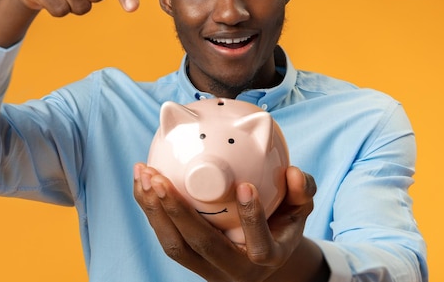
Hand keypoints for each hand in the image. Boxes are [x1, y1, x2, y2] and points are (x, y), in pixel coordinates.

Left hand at [133, 164, 327, 281]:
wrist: (258, 261)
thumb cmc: (279, 227)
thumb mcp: (298, 212)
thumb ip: (301, 192)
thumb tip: (295, 172)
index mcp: (267, 258)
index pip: (260, 245)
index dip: (252, 218)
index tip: (245, 186)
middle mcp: (234, 270)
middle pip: (202, 245)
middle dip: (178, 211)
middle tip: (159, 177)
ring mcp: (207, 269)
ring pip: (175, 245)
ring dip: (155, 209)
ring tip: (144, 174)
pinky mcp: (188, 261)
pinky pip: (165, 237)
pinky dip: (150, 209)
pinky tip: (142, 182)